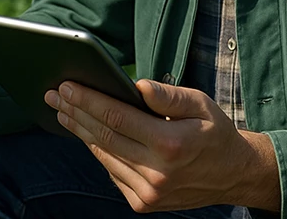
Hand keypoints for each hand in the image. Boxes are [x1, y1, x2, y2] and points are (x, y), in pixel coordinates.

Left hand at [44, 79, 280, 212]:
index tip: (68, 85)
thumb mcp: (201, 104)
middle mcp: (156, 173)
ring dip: (80, 131)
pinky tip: (86, 132)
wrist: (232, 175)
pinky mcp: (143, 203)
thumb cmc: (214, 132)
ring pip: (103, 155)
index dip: (88, 100)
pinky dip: (98, 150)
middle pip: (103, 136)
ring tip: (63, 110)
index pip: (117, 118)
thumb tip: (136, 84)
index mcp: (170, 144)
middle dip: (75, 112)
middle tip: (54, 94)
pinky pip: (112, 171)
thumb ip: (168, 95)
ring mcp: (148, 192)